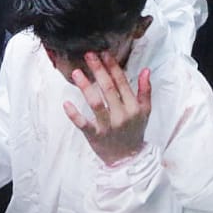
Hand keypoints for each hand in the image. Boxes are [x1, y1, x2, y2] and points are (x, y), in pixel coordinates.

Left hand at [63, 51, 150, 165]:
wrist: (128, 159)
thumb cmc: (135, 131)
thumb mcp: (145, 111)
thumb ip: (146, 90)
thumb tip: (146, 70)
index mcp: (133, 107)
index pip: (122, 82)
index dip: (113, 67)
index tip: (104, 53)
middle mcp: (121, 115)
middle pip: (109, 89)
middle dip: (98, 70)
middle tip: (88, 55)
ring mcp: (108, 126)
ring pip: (96, 103)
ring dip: (85, 87)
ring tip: (76, 73)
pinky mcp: (95, 136)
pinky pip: (84, 125)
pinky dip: (75, 115)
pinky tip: (66, 103)